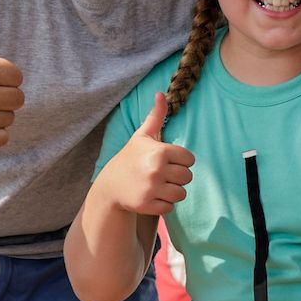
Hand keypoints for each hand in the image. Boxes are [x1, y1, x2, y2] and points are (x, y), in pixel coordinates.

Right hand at [95, 93, 194, 216]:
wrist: (110, 186)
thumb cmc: (130, 158)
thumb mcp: (142, 136)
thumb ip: (156, 116)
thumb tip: (161, 93)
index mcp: (160, 151)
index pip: (190, 160)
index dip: (181, 161)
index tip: (168, 162)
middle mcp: (156, 169)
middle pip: (188, 177)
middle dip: (177, 177)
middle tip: (162, 175)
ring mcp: (152, 188)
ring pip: (181, 193)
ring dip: (172, 192)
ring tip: (158, 186)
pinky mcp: (147, 205)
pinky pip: (170, 207)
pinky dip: (163, 204)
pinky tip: (152, 196)